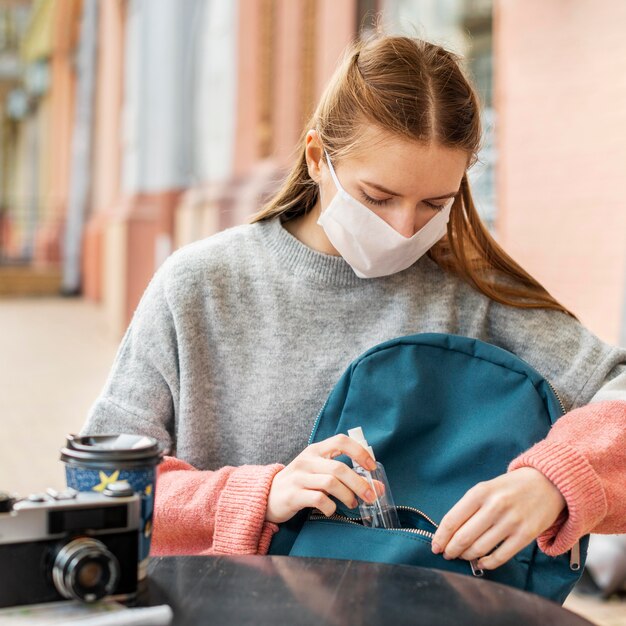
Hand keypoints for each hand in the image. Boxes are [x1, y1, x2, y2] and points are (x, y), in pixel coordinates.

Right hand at [266, 434, 378, 523]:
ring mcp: (299, 477)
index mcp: (316, 450)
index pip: (340, 441)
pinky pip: (319, 499)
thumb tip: (376, 487)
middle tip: (370, 496)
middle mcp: (307, 460)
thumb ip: (344, 476)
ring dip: (347, 496)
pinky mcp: (293, 495)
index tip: (372, 467)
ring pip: (331, 483)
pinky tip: (331, 509)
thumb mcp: (319, 472)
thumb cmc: (301, 483)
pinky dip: (331, 506)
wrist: (268, 495)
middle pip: (339, 468)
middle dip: (359, 483)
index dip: (359, 452)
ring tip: (352, 504)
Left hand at [431, 467, 565, 569]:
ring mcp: (511, 522)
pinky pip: (500, 556)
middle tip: (447, 554)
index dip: (440, 537)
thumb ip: (469, 507)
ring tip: (462, 556)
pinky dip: (486, 563)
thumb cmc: (510, 487)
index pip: (452, 519)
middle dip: (451, 549)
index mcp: (480, 492)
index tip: (435, 546)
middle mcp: (494, 506)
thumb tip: (449, 532)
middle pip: (464, 537)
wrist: (547, 484)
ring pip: (480, 548)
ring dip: (466, 556)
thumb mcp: (486, 488)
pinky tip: (480, 562)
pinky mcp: (525, 535)